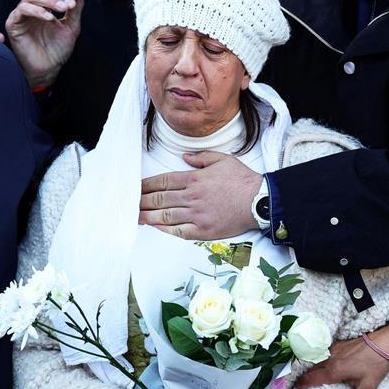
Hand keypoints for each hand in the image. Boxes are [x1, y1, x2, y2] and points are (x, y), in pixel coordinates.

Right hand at [3, 0, 85, 88]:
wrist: (48, 68)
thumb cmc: (58, 49)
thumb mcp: (72, 25)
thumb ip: (76, 7)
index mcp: (43, 5)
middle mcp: (31, 7)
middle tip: (69, 5)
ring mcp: (21, 15)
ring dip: (49, 0)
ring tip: (62, 9)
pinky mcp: (13, 24)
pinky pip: (23, 10)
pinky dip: (37, 11)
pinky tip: (50, 18)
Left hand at [139, 152, 260, 239]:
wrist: (259, 201)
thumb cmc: (242, 180)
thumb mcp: (222, 160)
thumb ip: (201, 157)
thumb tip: (184, 157)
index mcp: (194, 179)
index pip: (163, 181)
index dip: (147, 185)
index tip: (136, 188)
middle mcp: (192, 197)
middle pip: (159, 199)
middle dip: (142, 201)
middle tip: (129, 203)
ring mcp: (196, 215)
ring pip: (165, 216)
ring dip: (147, 216)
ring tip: (135, 217)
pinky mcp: (203, 230)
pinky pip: (179, 231)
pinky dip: (165, 229)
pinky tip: (156, 226)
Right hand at [295, 324, 388, 388]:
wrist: (384, 342)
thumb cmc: (376, 365)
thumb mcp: (367, 388)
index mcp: (334, 371)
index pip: (310, 380)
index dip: (299, 386)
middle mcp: (329, 359)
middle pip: (309, 370)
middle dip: (300, 378)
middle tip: (294, 387)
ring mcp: (333, 350)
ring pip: (314, 361)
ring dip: (307, 369)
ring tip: (303, 378)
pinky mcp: (338, 344)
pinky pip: (321, 354)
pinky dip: (316, 361)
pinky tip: (318, 365)